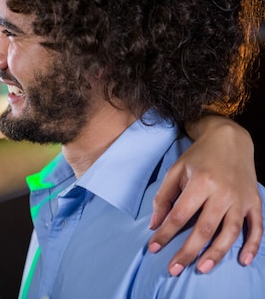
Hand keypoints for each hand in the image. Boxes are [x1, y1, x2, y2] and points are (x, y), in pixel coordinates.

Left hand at [147, 116, 261, 275]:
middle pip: (204, 229)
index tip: (153, 248)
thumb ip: (163, 197)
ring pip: (230, 232)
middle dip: (188, 251)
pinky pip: (256, 227)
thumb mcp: (175, 170)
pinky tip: (242, 261)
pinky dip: (252, 245)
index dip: (166, 233)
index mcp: (201, 182)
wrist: (230, 140)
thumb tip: (155, 224)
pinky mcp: (255, 202)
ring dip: (216, 254)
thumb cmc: (198, 157)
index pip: (180, 215)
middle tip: (174, 269)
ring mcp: (241, 199)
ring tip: (201, 269)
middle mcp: (223, 193)